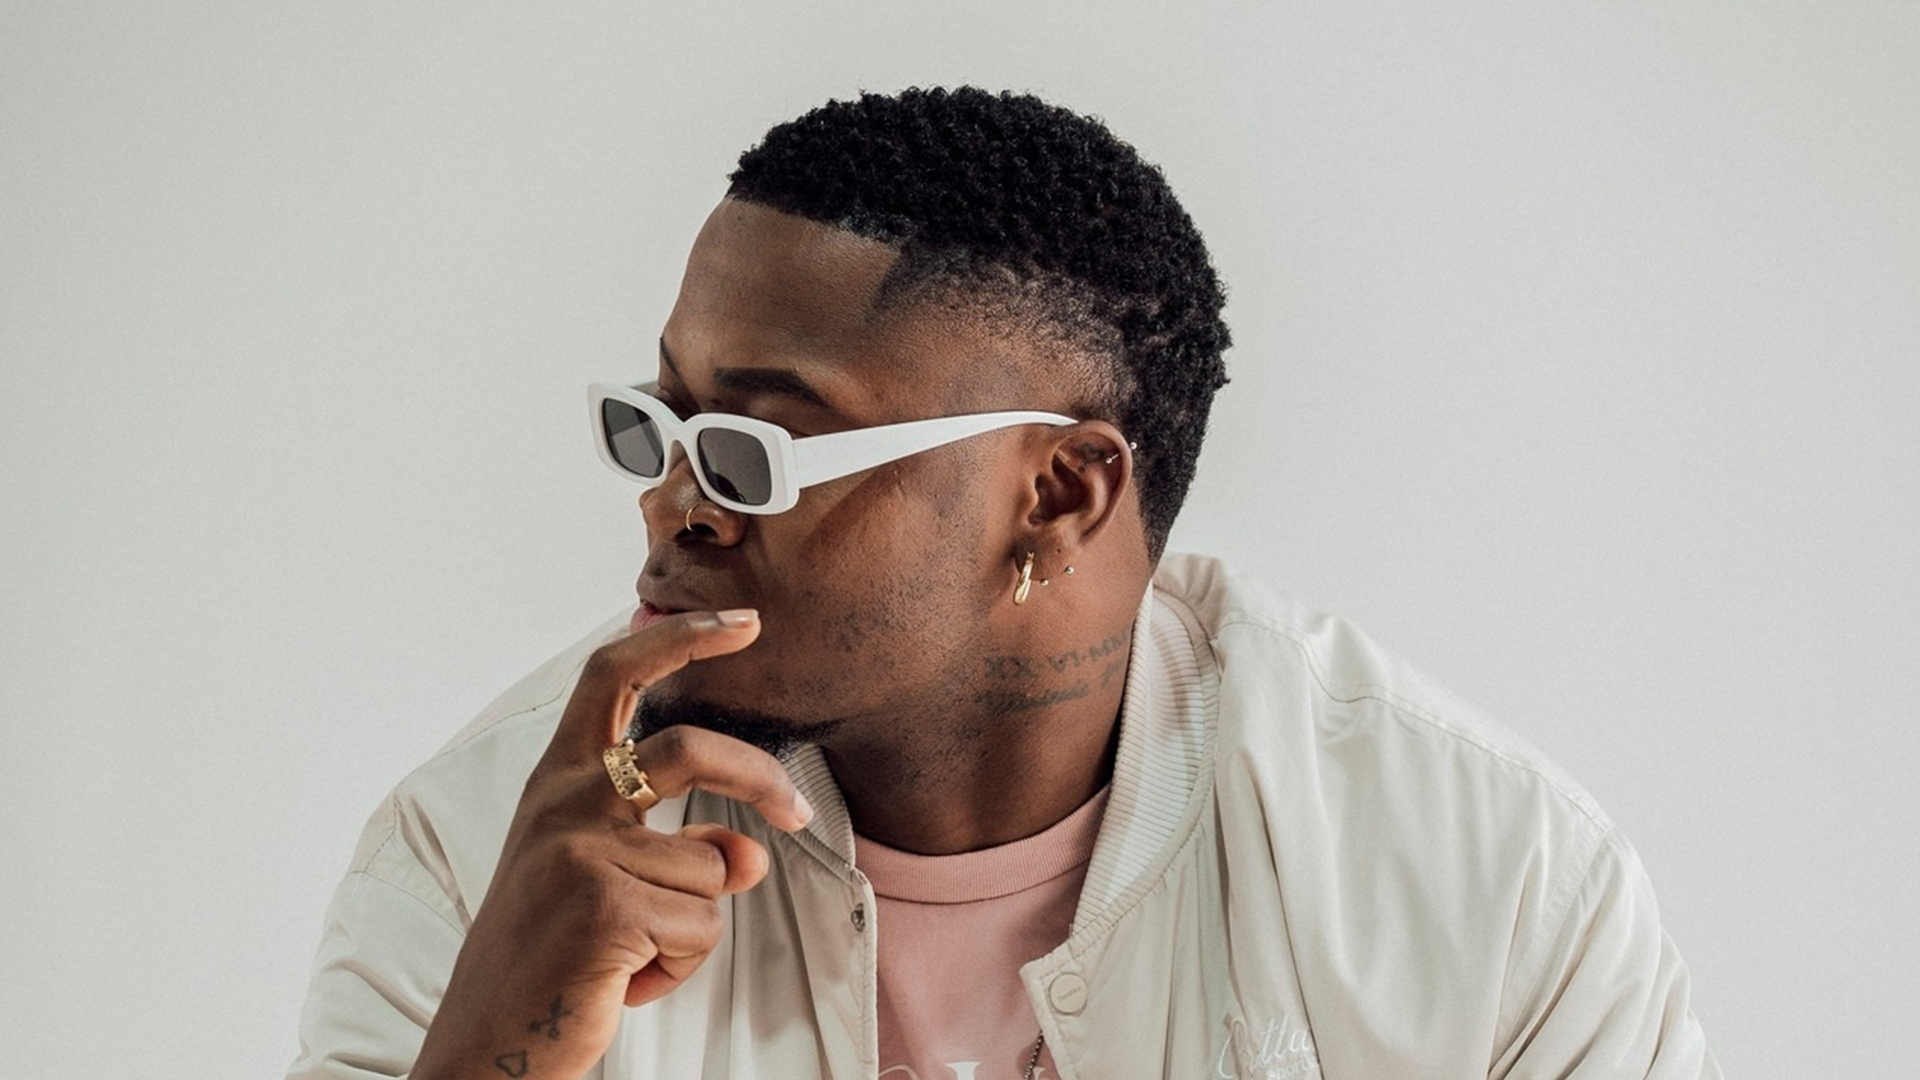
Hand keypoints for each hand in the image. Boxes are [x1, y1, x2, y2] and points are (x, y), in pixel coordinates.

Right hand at [410, 609, 811, 1079]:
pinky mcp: (607, 907)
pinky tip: (625, 980)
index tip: (743, 622)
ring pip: (711, 869)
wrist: (488, 1045)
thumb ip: (679, 850)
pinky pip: (704, 925)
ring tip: (627, 956)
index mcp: (555, 783)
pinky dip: (681, 964)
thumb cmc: (549, 961)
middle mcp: (562, 804)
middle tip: (799, 810)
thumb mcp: (610, 885)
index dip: (679, 638)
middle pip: (691, 749)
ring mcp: (581, 851)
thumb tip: (750, 853)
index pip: (613, 678)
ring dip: (691, 927)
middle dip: (760, 776)